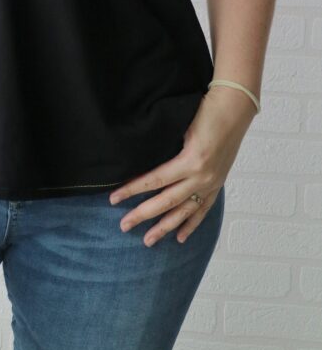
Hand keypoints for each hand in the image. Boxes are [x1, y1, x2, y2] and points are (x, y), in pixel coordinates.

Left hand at [107, 85, 256, 246]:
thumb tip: (140, 160)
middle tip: (124, 226)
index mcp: (190, 161)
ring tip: (148, 241)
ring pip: (184, 212)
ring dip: (165, 227)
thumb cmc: (205, 111)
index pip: (154, 180)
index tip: (113, 198)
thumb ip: (166, 146)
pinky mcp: (218, 184)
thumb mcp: (181, 126)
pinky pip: (202, 209)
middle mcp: (202, 177)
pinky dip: (191, 224)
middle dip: (143, 215)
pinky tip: (179, 237)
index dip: (132, 190)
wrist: (235, 108)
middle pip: (166, 202)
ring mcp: (211, 184)